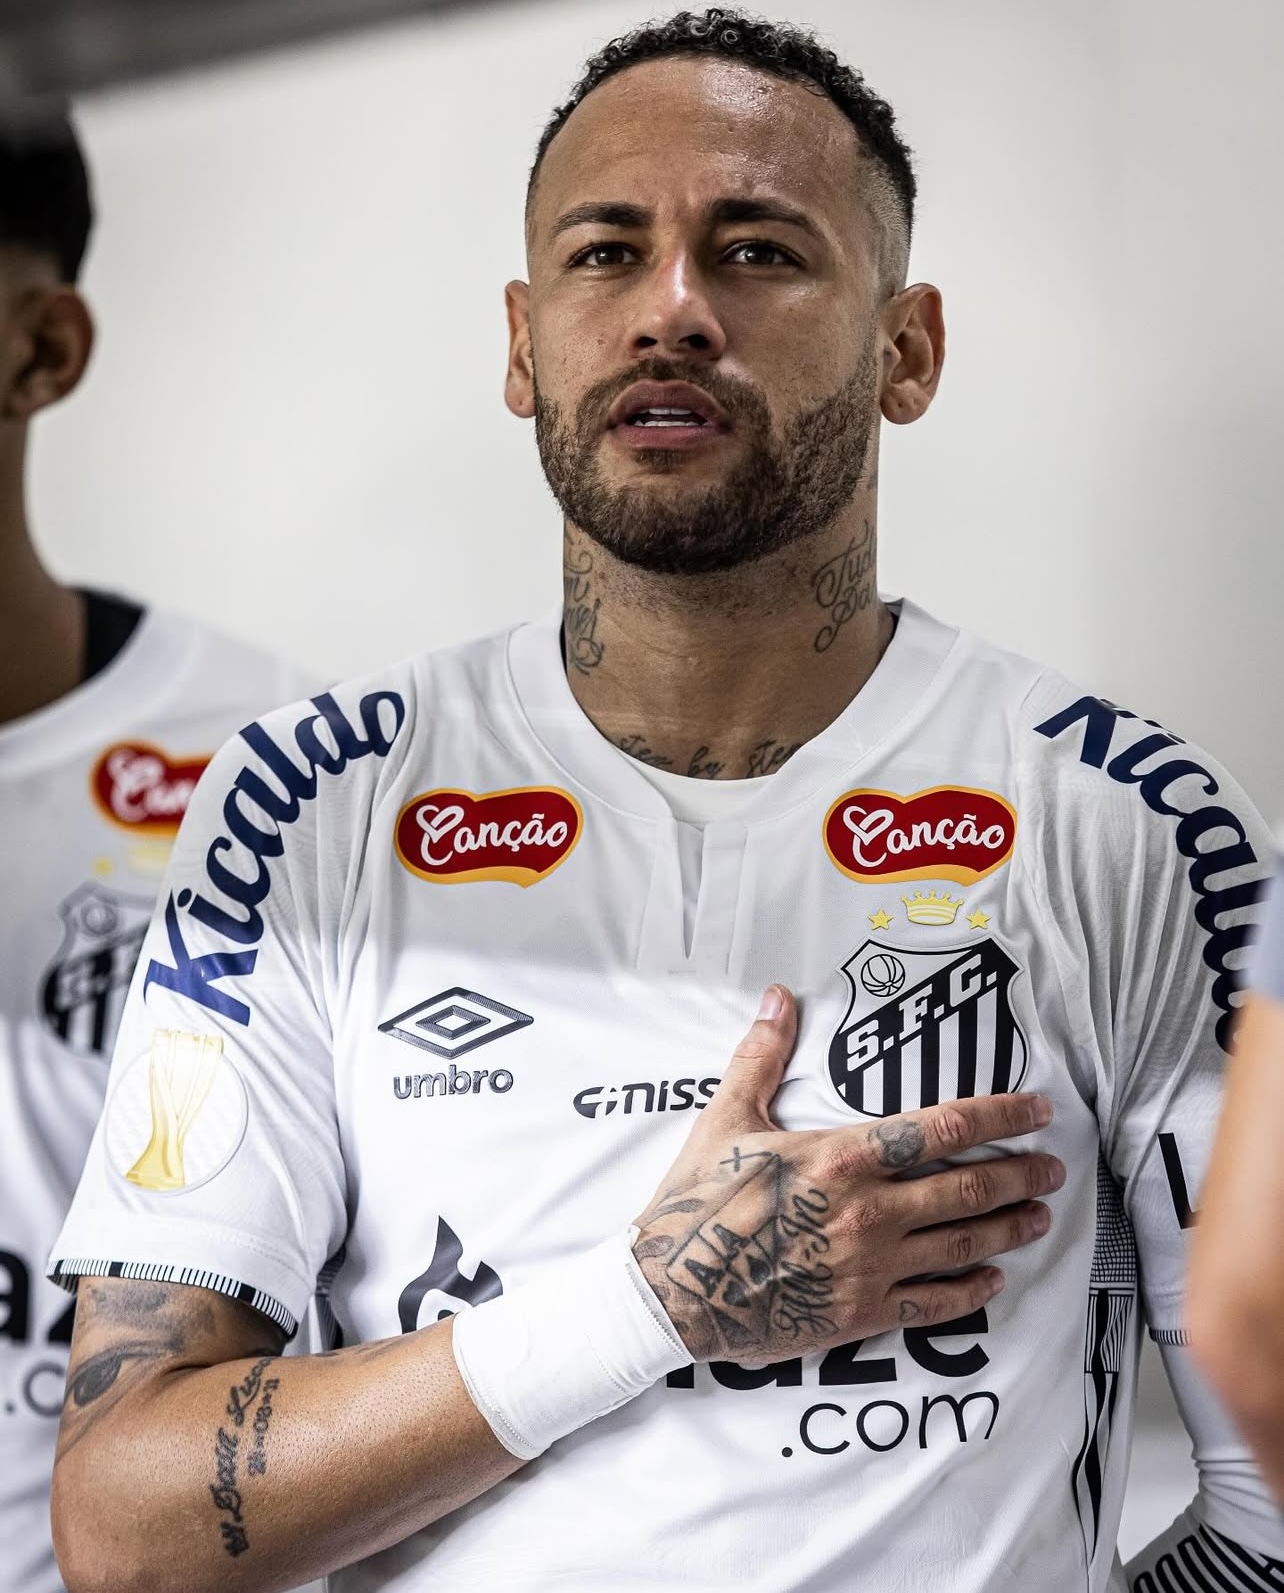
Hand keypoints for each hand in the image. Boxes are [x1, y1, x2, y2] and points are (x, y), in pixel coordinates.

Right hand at [633, 985, 1061, 1361]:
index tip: (1036, 1109)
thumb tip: (780, 997)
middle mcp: (868, 1212)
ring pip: (962, 1245)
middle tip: (1052, 1166)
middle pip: (968, 1189)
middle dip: (1019, 1174)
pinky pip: (933, 1304)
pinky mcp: (860, 1314)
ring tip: (1038, 1215)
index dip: (999, 1115)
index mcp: (842, 1156)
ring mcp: (870, 1267)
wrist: (672, 1292)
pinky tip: (992, 1280)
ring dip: (1008, 1227)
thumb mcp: (726, 1118)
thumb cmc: (697, 1203)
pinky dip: (970, 1291)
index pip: (942, 1128)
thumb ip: (761, 1055)